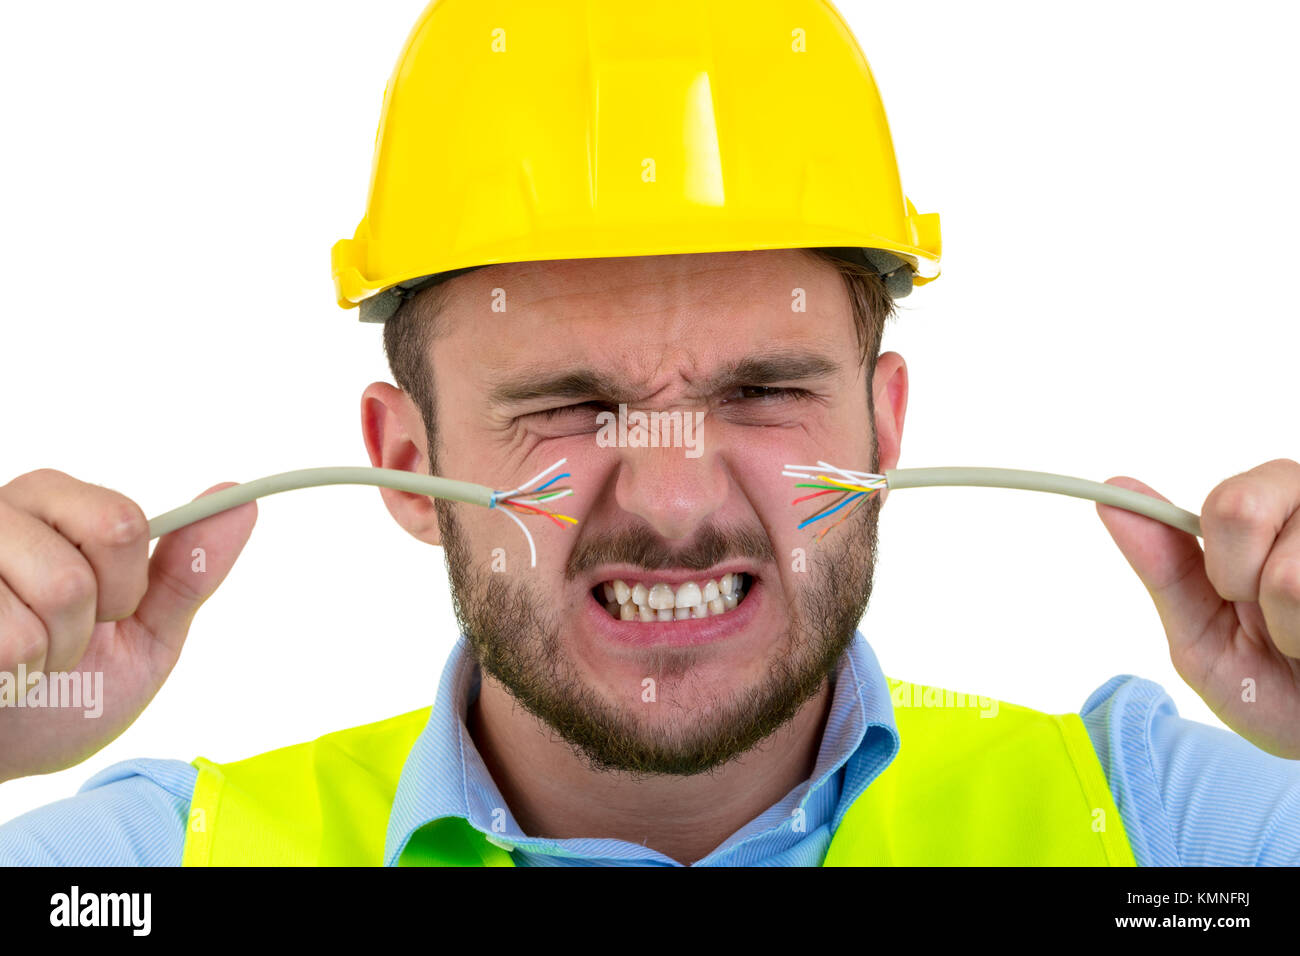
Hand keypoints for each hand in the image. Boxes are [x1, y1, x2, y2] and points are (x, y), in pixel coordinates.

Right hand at [0, 470, 255, 782]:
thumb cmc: (60, 698)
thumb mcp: (141, 636)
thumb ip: (187, 572)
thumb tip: (239, 502)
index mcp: (56, 508)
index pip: (125, 520)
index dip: (126, 586)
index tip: (105, 614)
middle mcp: (5, 511)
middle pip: (107, 538)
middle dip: (95, 617)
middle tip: (62, 643)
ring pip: (61, 587)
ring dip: (49, 652)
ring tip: (21, 662)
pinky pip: (9, 637)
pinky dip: (10, 674)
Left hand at [1097, 459, 1299, 757]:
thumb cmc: (1274, 688)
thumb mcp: (1203, 636)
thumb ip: (1163, 566)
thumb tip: (1114, 498)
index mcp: (1265, 514)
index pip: (1229, 502)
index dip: (1225, 563)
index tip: (1234, 595)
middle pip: (1242, 509)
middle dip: (1245, 583)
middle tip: (1273, 619)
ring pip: (1289, 576)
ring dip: (1295, 629)